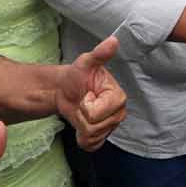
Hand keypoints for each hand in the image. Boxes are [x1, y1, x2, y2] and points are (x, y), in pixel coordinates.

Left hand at [54, 35, 125, 149]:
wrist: (65, 90)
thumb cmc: (77, 76)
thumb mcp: (85, 62)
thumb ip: (100, 54)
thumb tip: (113, 40)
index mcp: (118, 97)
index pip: (96, 114)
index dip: (85, 105)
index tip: (87, 94)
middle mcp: (119, 113)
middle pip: (94, 127)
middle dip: (82, 115)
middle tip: (83, 103)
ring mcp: (111, 127)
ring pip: (92, 137)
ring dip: (80, 125)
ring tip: (82, 111)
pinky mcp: (103, 137)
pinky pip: (91, 146)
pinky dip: (82, 138)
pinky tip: (81, 124)